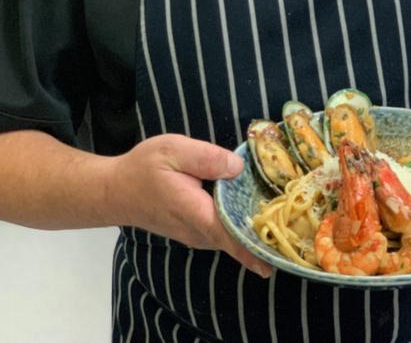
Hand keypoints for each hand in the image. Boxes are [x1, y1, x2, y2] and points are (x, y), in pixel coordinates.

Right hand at [109, 134, 271, 277]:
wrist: (116, 190)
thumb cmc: (144, 168)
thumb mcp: (173, 150)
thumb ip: (207, 157)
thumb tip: (238, 167)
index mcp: (196, 212)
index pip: (230, 236)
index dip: (254, 248)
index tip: (275, 260)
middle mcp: (199, 231)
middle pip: (237, 237)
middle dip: (264, 233)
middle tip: (294, 221)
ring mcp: (198, 234)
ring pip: (232, 235)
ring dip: (254, 228)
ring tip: (284, 213)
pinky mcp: (197, 231)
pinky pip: (224, 231)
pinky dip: (241, 223)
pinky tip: (257, 208)